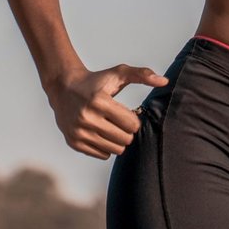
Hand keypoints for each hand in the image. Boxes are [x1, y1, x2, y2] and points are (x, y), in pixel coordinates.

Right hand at [44, 63, 168, 159]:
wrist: (64, 88)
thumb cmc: (96, 81)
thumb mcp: (119, 73)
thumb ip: (142, 75)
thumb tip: (164, 81)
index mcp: (99, 101)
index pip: (131, 124)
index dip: (134, 121)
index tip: (129, 114)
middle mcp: (86, 118)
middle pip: (124, 139)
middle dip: (128, 132)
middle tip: (121, 123)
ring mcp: (78, 132)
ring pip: (115, 149)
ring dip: (119, 140)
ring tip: (112, 128)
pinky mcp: (73, 142)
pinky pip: (102, 155)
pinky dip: (106, 146)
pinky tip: (101, 133)